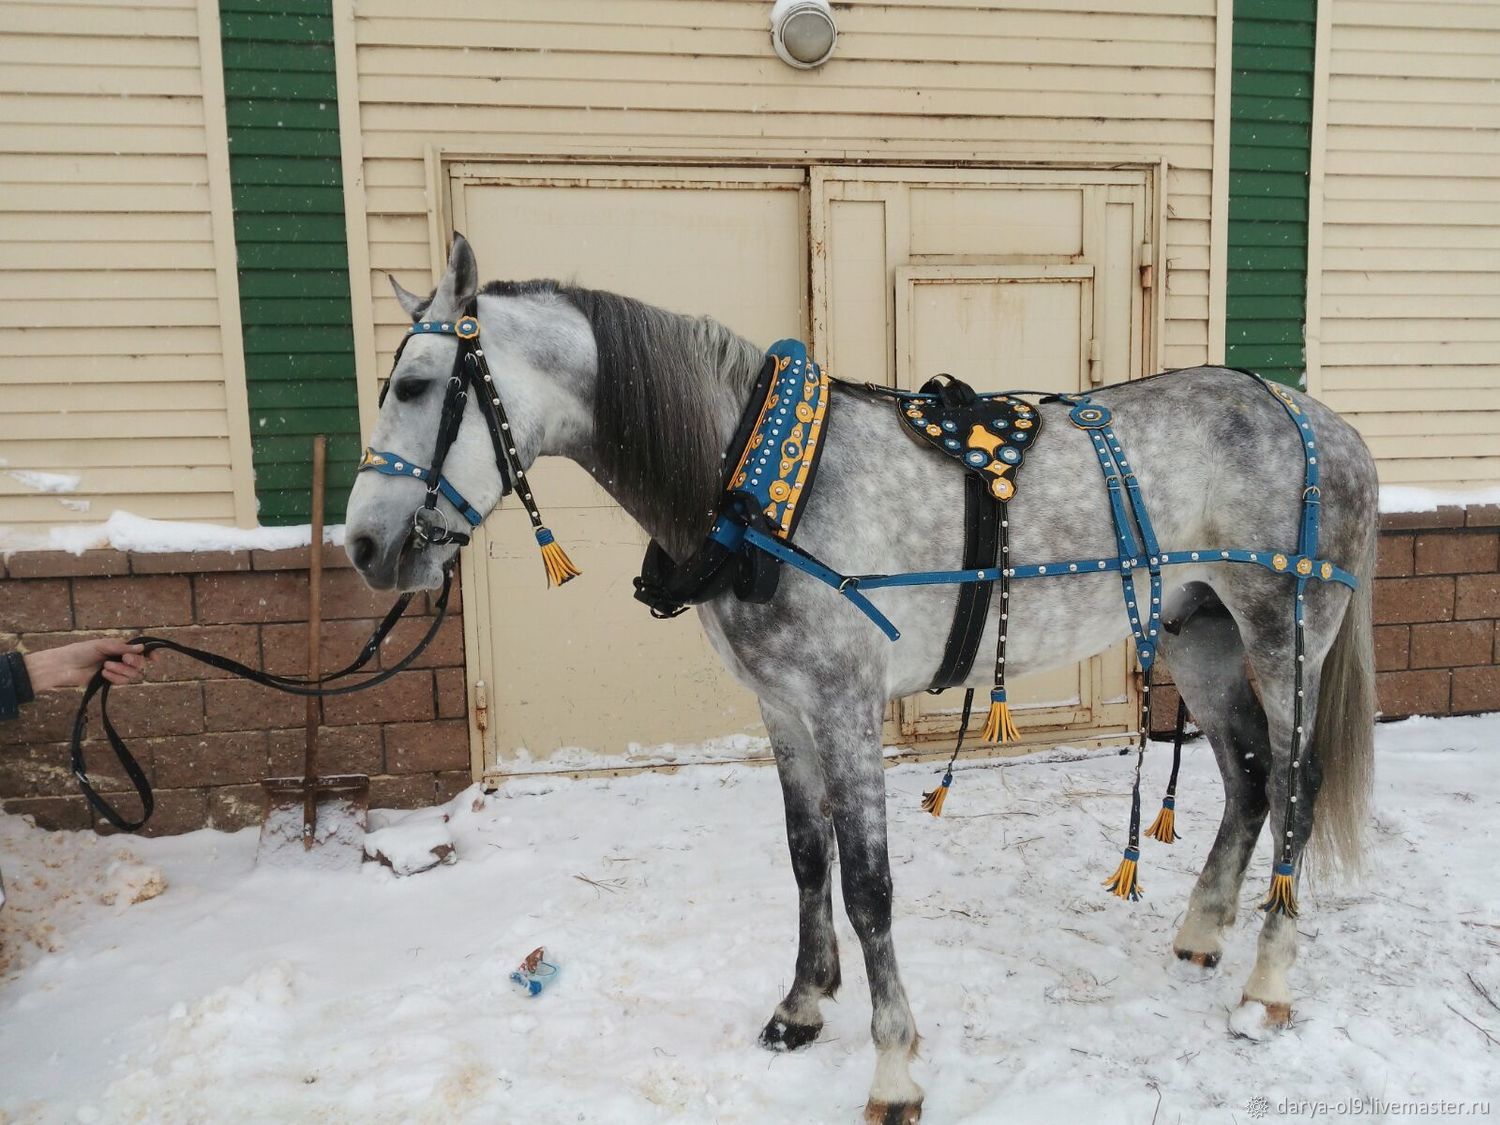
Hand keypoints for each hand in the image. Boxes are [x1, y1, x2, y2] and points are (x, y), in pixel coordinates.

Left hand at [24, 639, 149, 690]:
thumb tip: (142, 648)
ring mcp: (116, 670)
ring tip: (105, 667)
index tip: (156, 659)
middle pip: (140, 663)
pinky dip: (115, 678)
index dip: (151, 654)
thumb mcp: (102, 646)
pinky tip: (103, 674)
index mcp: (120, 646)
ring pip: (132, 674)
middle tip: (124, 659)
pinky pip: (122, 681)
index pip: (141, 650)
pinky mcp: (110, 681)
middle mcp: (121, 658)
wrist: (64, 666)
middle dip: (134, 662)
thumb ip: (122, 648)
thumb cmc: (80, 651)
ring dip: (121, 671)